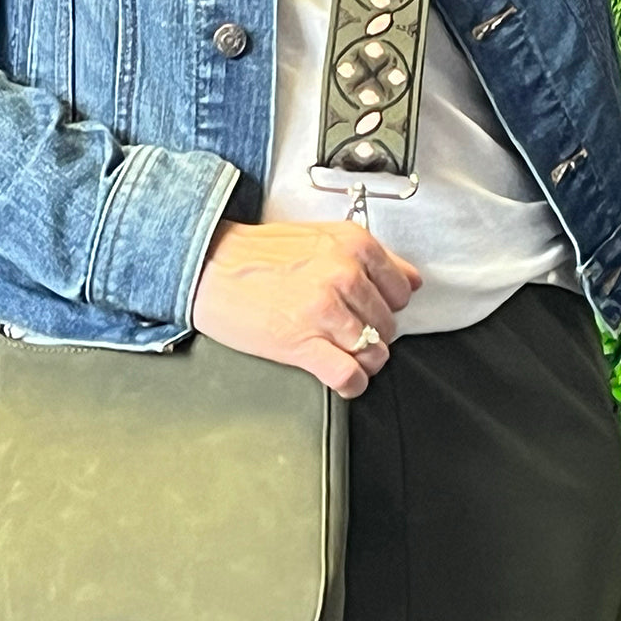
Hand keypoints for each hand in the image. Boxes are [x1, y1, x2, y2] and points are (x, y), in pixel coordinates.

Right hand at [191, 220, 421, 398]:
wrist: (208, 266)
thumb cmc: (257, 254)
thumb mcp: (322, 237)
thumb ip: (371, 257)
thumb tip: (411, 280)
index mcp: (354, 246)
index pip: (401, 291)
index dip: (385, 305)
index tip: (366, 309)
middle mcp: (345, 275)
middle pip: (388, 326)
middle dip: (370, 335)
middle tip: (342, 330)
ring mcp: (325, 310)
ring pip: (374, 353)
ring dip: (360, 360)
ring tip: (338, 352)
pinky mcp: (303, 343)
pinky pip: (349, 375)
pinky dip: (351, 383)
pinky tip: (341, 378)